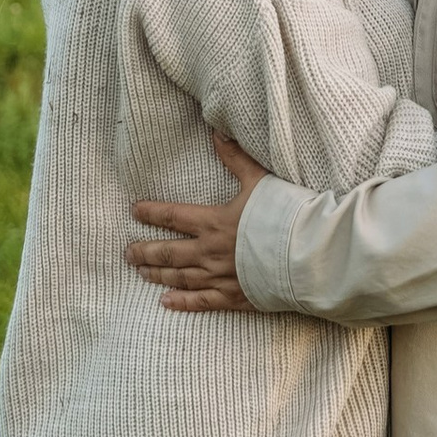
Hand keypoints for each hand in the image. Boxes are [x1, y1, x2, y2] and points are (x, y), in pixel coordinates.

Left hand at [127, 132, 270, 309]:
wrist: (309, 255)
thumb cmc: (286, 215)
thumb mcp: (260, 181)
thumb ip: (236, 158)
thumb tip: (217, 133)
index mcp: (213, 222)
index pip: (172, 216)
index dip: (151, 213)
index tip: (134, 211)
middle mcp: (210, 252)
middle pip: (168, 252)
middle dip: (145, 251)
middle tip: (127, 253)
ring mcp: (220, 277)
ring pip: (180, 277)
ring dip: (157, 275)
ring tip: (141, 273)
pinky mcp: (235, 297)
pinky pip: (202, 302)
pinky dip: (182, 302)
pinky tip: (166, 302)